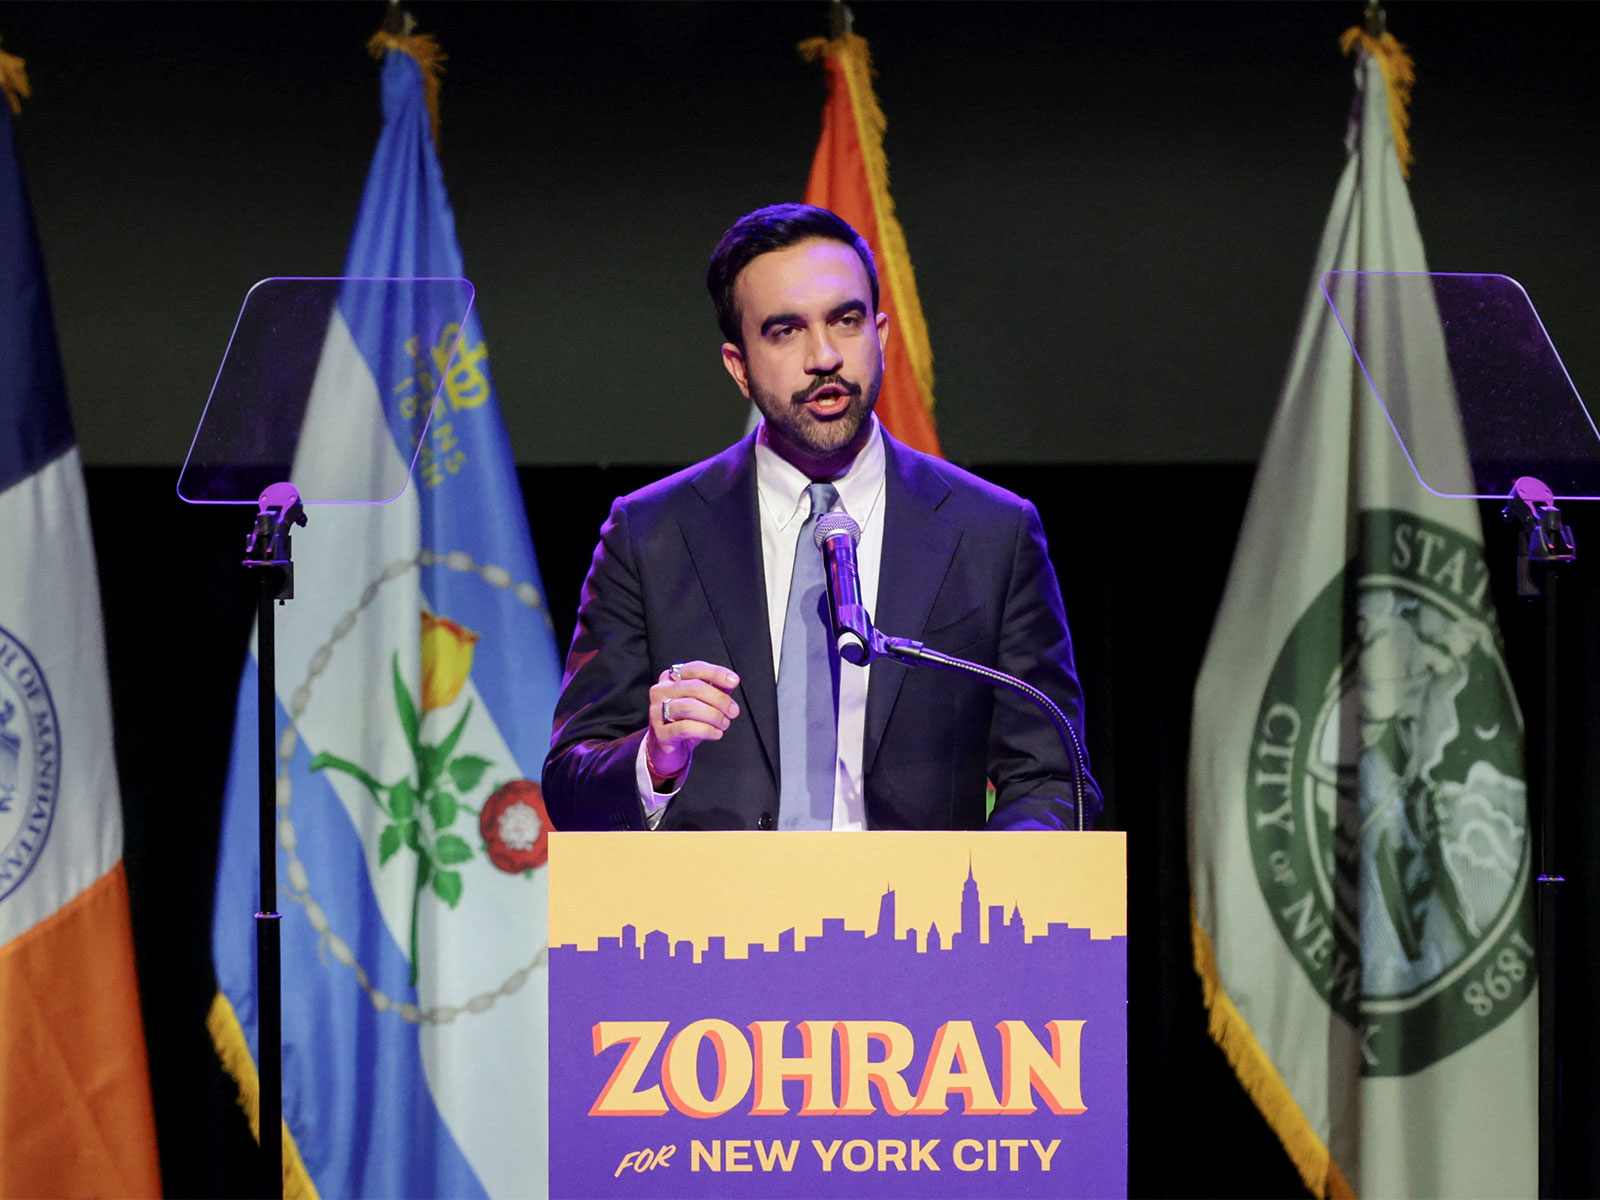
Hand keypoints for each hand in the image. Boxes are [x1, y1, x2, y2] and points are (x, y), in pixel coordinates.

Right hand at [646, 661, 740, 782]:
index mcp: (671, 678)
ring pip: (689, 707)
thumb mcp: (703, 702)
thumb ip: (716, 689)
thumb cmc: (687, 721)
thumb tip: (731, 681)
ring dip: (714, 715)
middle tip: (733, 711)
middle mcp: (660, 691)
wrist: (668, 749)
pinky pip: (686, 728)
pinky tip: (716, 733)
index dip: (716, 673)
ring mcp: (657, 712)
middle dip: (719, 699)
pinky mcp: (660, 733)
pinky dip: (706, 730)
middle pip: (694, 687)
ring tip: (724, 724)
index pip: (695, 669)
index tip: (734, 681)